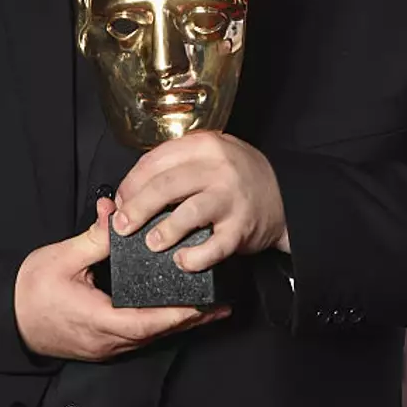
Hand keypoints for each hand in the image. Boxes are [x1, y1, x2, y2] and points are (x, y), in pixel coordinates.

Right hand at [13, 198, 230, 359]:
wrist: (5, 317)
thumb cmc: (29, 291)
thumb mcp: (63, 258)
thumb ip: (96, 238)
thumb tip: (118, 216)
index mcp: (98, 319)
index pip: (147, 321)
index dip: (178, 313)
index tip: (203, 302)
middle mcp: (106, 339)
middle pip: (157, 333)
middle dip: (190, 319)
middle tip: (221, 305)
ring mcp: (104, 346)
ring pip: (150, 337)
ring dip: (179, 323)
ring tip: (208, 308)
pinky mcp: (101, 343)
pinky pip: (138, 337)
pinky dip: (159, 324)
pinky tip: (174, 313)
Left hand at [114, 131, 288, 272]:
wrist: (286, 197)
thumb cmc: (238, 178)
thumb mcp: (209, 158)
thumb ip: (176, 167)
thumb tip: (130, 193)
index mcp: (204, 145)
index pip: (156, 160)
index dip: (131, 182)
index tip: (120, 200)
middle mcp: (218, 168)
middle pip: (166, 185)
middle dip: (137, 207)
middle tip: (122, 226)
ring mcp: (231, 197)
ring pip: (189, 212)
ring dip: (165, 230)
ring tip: (151, 243)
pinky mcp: (242, 227)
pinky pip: (215, 245)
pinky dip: (196, 256)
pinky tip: (182, 261)